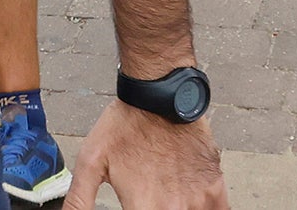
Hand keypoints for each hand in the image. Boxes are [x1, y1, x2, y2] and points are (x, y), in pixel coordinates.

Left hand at [62, 102, 226, 209]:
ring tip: (164, 196)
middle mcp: (173, 209)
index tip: (134, 205)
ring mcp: (199, 202)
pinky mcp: (216, 191)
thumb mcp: (90, 161)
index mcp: (143, 207)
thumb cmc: (122, 128)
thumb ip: (79, 199)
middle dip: (155, 209)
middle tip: (148, 199)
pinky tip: (188, 202)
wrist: (159, 98)